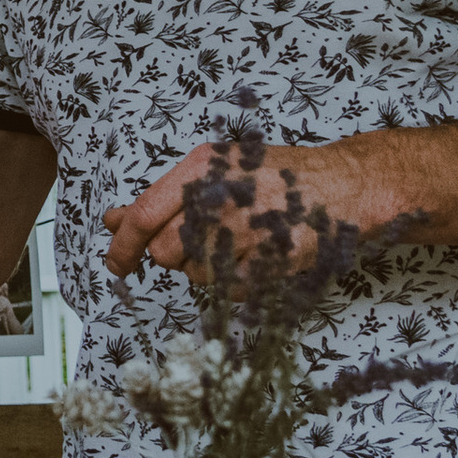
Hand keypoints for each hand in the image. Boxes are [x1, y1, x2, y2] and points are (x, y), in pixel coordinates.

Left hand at [104, 139, 385, 281]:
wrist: (344, 184)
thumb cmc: (274, 177)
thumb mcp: (215, 170)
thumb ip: (162, 198)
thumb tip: (113, 221)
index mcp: (199, 169)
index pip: (143, 215)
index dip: (123, 245)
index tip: (116, 264)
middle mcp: (220, 199)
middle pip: (166, 252)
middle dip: (173, 257)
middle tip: (201, 242)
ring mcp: (248, 230)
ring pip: (197, 274)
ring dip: (208, 269)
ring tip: (239, 242)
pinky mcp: (274, 259)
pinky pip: (232, 289)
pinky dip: (238, 282)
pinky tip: (257, 257)